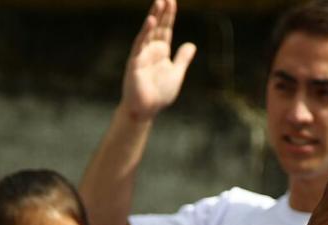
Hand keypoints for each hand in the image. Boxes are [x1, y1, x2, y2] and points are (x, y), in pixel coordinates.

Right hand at [120, 0, 196, 120]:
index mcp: (161, 52)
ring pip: (148, 32)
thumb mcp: (176, 73)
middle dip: (162, 11)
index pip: (165, 29)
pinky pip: (140, 45)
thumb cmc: (159, 93)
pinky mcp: (135, 62)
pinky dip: (145, 33)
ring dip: (153, 17)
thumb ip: (183, 59)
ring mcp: (142, 55)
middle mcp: (151, 50)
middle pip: (157, 27)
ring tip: (159, 2)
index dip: (169, 16)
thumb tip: (192, 44)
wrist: (146, 110)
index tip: (173, 1)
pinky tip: (150, 21)